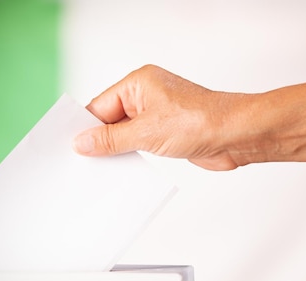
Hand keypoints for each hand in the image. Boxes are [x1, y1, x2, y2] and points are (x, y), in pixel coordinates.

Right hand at [73, 65, 248, 170]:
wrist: (235, 135)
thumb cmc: (199, 121)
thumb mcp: (146, 132)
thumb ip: (111, 139)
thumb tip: (83, 142)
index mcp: (139, 84)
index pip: (100, 105)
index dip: (85, 127)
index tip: (70, 146)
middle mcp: (148, 96)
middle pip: (112, 120)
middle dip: (100, 140)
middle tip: (82, 162)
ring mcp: (159, 115)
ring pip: (127, 134)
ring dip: (117, 151)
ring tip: (100, 171)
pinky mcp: (169, 133)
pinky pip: (142, 144)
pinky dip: (132, 156)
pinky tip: (122, 170)